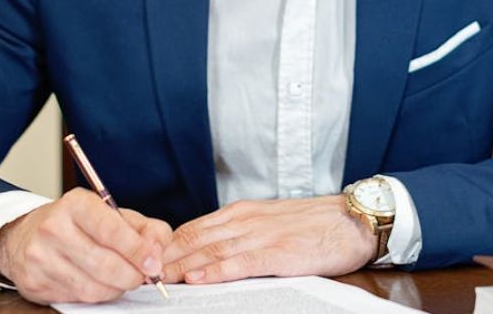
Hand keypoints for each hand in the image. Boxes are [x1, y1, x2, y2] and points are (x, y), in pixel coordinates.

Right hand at [0, 187, 171, 303]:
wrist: (24, 237)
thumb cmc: (77, 224)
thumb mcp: (111, 214)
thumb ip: (144, 228)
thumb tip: (160, 250)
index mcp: (75, 204)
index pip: (111, 229)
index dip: (138, 250)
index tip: (155, 263)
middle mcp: (53, 228)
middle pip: (105, 264)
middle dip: (132, 275)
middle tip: (144, 276)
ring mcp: (40, 257)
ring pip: (93, 286)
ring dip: (116, 288)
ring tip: (122, 278)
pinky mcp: (35, 282)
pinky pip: (78, 298)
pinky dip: (97, 295)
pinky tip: (98, 283)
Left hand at [162, 195, 374, 283]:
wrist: (353, 219)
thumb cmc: (313, 224)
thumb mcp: (270, 221)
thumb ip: (240, 233)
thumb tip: (207, 252)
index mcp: (241, 212)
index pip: (193, 228)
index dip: (166, 246)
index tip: (145, 261)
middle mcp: (246, 220)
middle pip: (194, 239)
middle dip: (165, 258)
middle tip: (139, 273)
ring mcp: (262, 235)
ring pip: (210, 251)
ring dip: (181, 267)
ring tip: (157, 280)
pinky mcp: (280, 253)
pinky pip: (241, 263)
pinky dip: (215, 272)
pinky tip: (198, 280)